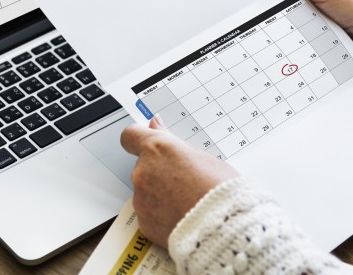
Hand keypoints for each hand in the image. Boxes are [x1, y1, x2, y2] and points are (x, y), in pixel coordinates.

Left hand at [121, 116, 237, 247]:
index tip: (146, 142)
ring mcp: (141, 198)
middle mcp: (143, 171)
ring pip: (146, 190)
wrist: (222, 227)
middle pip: (143, 165)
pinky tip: (180, 215)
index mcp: (156, 149)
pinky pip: (149, 213)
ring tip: (186, 200)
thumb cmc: (218, 190)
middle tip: (184, 179)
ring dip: (160, 193)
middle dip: (158, 171)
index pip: (130, 135)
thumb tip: (155, 124)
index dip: (138, 138)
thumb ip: (170, 140)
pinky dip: (160, 213)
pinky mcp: (143, 222)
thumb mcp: (199, 155)